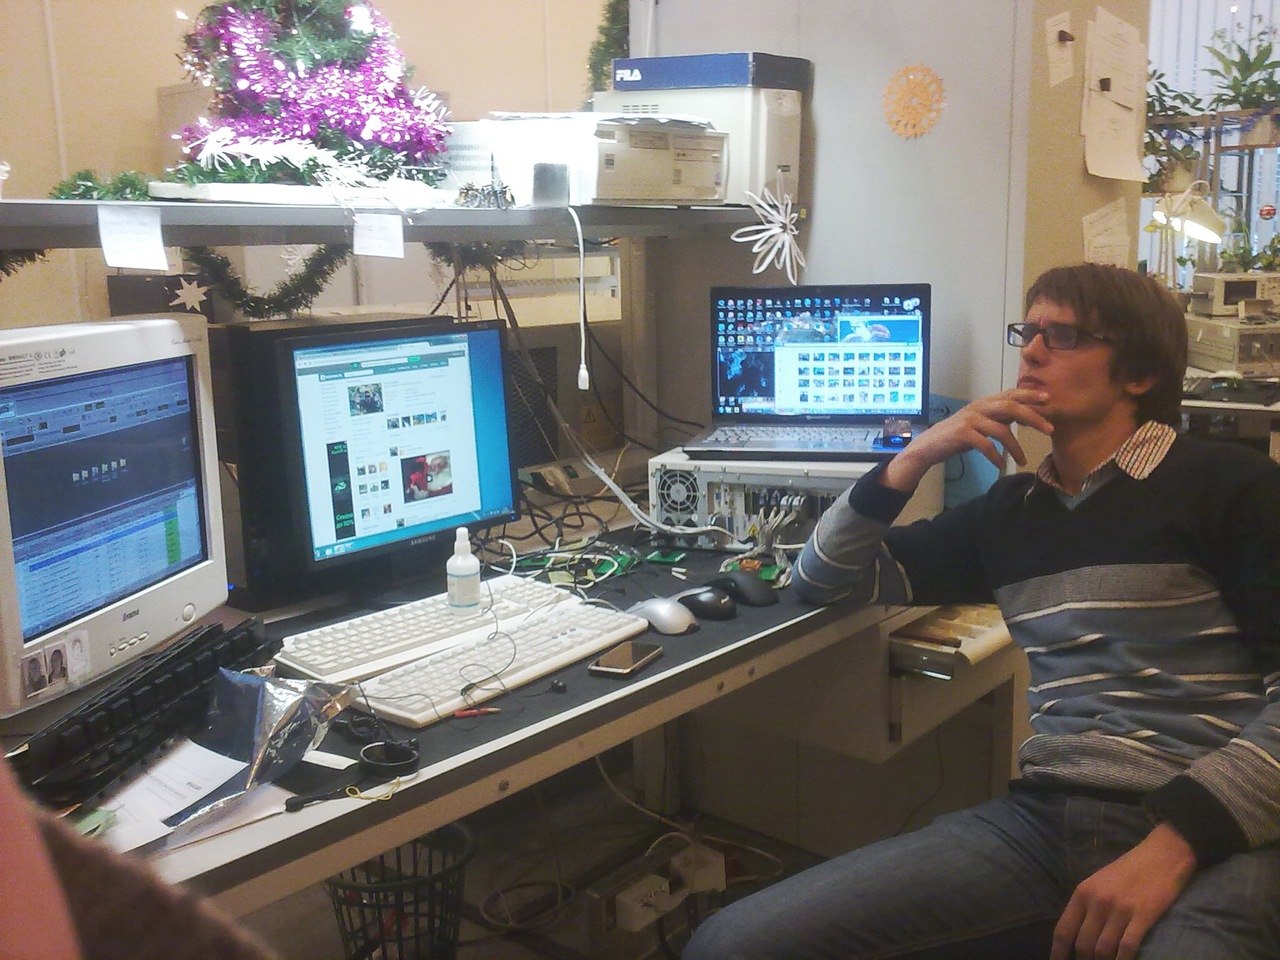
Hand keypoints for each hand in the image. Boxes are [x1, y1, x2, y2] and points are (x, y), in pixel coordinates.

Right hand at [881, 389, 1052, 490]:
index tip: (1048, 398)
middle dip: (1032, 417)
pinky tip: (1001, 465)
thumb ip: (999, 418)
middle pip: (1010, 407)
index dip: (1029, 395)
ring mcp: (970, 420)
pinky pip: (986, 445)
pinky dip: (996, 456)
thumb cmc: (956, 436)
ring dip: (1015, 446)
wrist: (928, 447)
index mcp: (984, 403)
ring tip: (1023, 459)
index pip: (1010, 394)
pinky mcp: (962, 434)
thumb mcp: (980, 423)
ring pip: (1001, 429)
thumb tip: (1024, 417)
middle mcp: (978, 407)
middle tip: (1049, 429)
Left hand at [1050, 822, 1197, 959]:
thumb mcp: (1098, 882)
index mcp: (1082, 892)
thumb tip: (1076, 934)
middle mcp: (1097, 902)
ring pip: (1103, 950)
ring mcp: (1120, 910)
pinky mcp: (1143, 916)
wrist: (1161, 855)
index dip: (1059, 952)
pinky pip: (1127, 948)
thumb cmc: (1129, 869)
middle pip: (1083, 945)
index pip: (1063, 930)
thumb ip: (1086, 906)